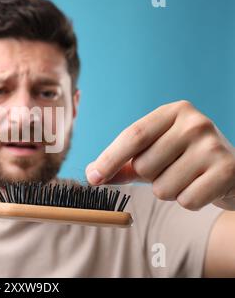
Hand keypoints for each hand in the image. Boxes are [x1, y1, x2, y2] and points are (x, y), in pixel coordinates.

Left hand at [86, 100, 234, 210]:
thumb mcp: (153, 155)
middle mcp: (194, 123)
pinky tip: (202, 188)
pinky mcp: (227, 170)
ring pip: (162, 188)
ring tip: (187, 179)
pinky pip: (186, 200)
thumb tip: (92, 174)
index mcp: (173, 112)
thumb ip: (122, 163)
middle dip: (149, 178)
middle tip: (171, 170)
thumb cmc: (184, 161)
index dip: (109, 159)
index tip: (92, 178)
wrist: (233, 173)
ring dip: (169, 191)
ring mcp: (213, 145)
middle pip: (144, 165)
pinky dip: (189, 201)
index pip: (132, 135)